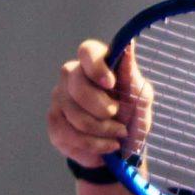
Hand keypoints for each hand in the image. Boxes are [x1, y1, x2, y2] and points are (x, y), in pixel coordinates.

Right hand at [48, 38, 151, 169]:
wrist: (123, 145)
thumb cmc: (132, 114)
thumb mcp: (140, 97)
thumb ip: (132, 75)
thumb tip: (128, 46)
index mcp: (95, 62)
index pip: (87, 51)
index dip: (96, 67)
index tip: (110, 84)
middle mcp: (72, 75)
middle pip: (78, 87)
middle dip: (104, 110)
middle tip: (120, 119)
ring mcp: (59, 97)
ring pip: (74, 116)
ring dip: (102, 132)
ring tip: (117, 137)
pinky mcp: (54, 120)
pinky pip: (68, 135)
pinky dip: (93, 146)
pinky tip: (105, 147)